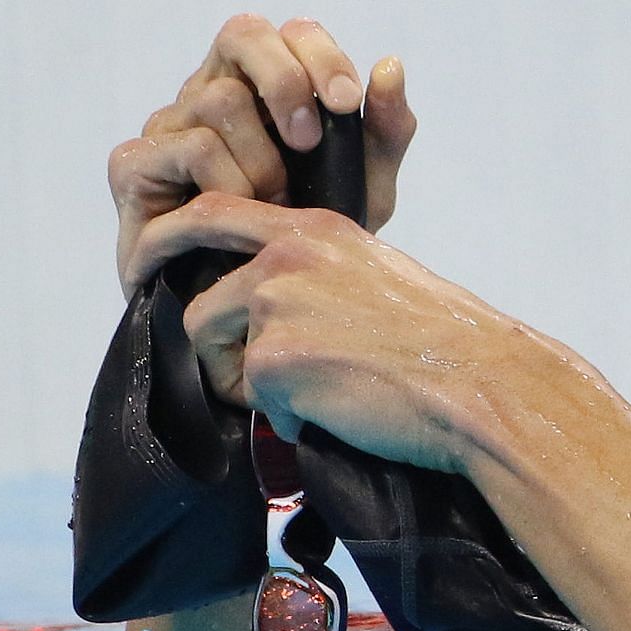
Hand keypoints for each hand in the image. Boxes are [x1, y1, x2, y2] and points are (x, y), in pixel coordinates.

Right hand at [109, 15, 416, 296]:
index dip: (320, 55)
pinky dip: (228, 183)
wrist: (260, 308)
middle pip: (243, 34)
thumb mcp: (366, 188)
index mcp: (266, 86)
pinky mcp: (134, 166)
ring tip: (276, 205)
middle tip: (310, 142)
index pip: (289, 32)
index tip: (347, 103)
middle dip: (287, 83)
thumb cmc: (310, 236)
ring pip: (218, 100)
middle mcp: (211, 91)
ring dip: (263, 158)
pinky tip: (242, 215)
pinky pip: (186, 148)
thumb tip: (389, 65)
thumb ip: (384, 131)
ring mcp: (168, 125)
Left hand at [127, 192, 511, 475]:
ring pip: (218, 358)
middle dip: (223, 354)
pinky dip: (291, 418)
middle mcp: (287, 259)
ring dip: (255, 387)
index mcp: (316, 230)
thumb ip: (318, 273)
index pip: (214, 212)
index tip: (153, 266)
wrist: (477, 381)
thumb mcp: (378, 276)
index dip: (172, 238)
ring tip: (319, 395)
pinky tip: (341, 410)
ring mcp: (275, 306)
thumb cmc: (444, 340)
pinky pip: (254, 402)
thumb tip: (270, 306)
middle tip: (264, 380)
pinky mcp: (272, 359)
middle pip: (201, 308)